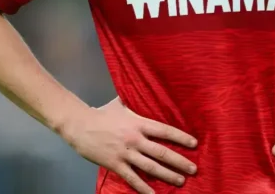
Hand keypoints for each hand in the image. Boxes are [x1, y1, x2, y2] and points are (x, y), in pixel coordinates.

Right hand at [59, 97, 197, 193]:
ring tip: (180, 181)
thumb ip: (134, 101)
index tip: (194, 144)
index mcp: (138, 123)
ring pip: (151, 167)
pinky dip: (144, 188)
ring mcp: (126, 153)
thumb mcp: (120, 103)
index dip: (181, 137)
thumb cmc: (101, 114)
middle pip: (162, 152)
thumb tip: (145, 90)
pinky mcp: (116, 165)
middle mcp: (135, 139)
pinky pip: (133, 178)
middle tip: (193, 169)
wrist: (80, 125)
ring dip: (167, 175)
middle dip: (180, 162)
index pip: (164, 131)